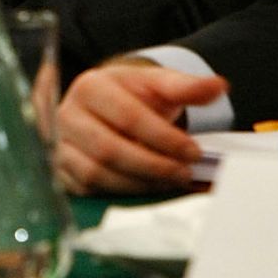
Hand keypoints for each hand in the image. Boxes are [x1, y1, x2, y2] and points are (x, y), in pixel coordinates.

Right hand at [55, 61, 225, 194]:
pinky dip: (121, 193)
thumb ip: (186, 86)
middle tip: (184, 173)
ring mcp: (59, 143)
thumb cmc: (132, 97)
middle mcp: (67, 114)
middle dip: (154, 166)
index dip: (164, 138)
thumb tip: (218, 86)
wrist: (105, 107)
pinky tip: (147, 188)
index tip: (193, 151)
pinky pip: (88, 188)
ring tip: (169, 182)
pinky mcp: (60, 168)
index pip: (128, 116)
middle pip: (109, 148)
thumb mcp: (157, 85)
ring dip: (139, 183)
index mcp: (90, 86)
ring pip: (96, 173)